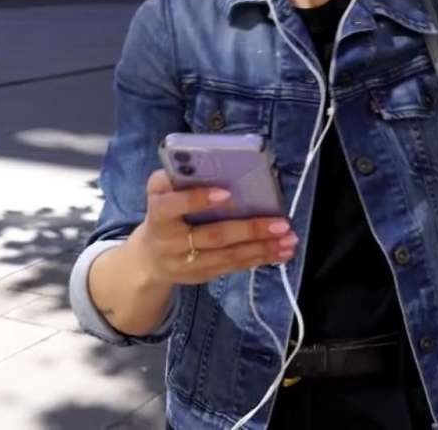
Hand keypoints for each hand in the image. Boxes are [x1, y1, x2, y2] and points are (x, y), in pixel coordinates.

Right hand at [127, 170, 295, 286]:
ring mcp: (187, 264)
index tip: (227, 192)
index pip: (173, 206)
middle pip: (213, 236)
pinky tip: (281, 252)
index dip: (197, 200)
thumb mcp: (159, 192)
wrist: (149, 260)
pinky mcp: (202, 275)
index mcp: (158, 215)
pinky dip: (260, 259)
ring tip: (289, 239)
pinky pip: (233, 267)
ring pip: (229, 257)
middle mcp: (171, 243)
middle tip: (280, 223)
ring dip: (263, 248)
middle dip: (250, 230)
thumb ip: (175, 176)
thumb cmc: (162, 213)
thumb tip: (207, 161)